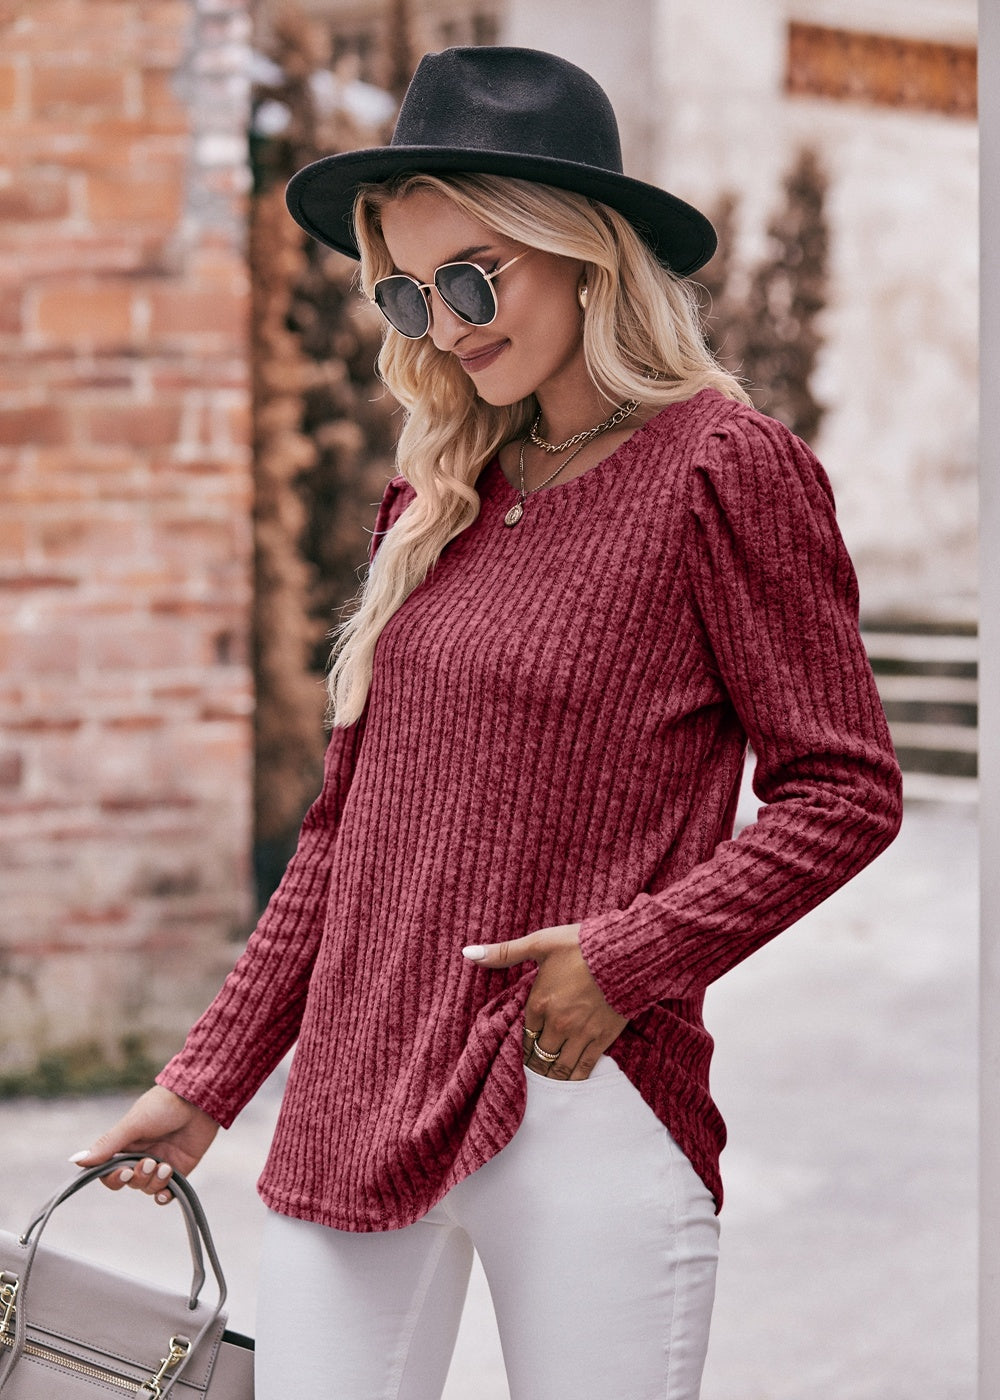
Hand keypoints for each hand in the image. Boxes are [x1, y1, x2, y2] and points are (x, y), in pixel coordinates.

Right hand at [68, 1085, 219, 1203]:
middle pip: (127, 1182)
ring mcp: (159, 1164)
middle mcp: (139, 1156)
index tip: (122, 1171)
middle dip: (136, 1177)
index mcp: (125, 1145)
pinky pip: (165, 1193)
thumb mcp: (133, 1124)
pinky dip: (164, 1194)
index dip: (112, 1177)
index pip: (107, 1172)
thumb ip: (107, 1145)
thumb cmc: (163, 1106)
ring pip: (146, 1188)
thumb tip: (75, 1161)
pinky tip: (167, 1187)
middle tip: (148, 1162)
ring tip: (165, 1165)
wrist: (199, 1101)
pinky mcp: (178, 1170)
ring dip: (154, 1181)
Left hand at [463, 923, 626, 1080]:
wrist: (625, 951)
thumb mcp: (540, 942)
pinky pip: (585, 1067)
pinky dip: (574, 1078)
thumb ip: (505, 952)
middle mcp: (557, 1023)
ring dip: (550, 1075)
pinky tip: (569, 1081)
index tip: (520, 1051)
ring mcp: (581, 1034)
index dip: (521, 1044)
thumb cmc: (581, 944)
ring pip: (560, 1067)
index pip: (524, 1035)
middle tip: (531, 1070)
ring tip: (546, 1081)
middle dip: (534, 1064)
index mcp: (539, 1002)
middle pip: (539, 1055)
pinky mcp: (603, 1038)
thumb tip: (468, 952)